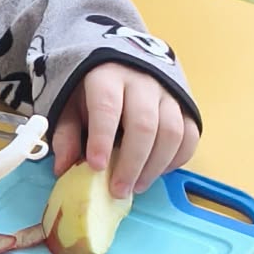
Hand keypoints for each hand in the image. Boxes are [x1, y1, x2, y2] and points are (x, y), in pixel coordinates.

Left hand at [52, 63, 199, 198]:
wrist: (124, 63)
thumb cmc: (94, 89)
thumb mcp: (70, 104)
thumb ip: (66, 133)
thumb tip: (64, 167)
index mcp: (107, 76)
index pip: (107, 106)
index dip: (102, 138)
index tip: (96, 166)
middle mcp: (142, 82)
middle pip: (144, 124)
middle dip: (131, 163)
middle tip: (118, 190)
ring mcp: (168, 93)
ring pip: (171, 132)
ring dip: (155, 166)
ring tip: (136, 186)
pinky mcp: (185, 106)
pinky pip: (189, 135)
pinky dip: (177, 159)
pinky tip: (158, 172)